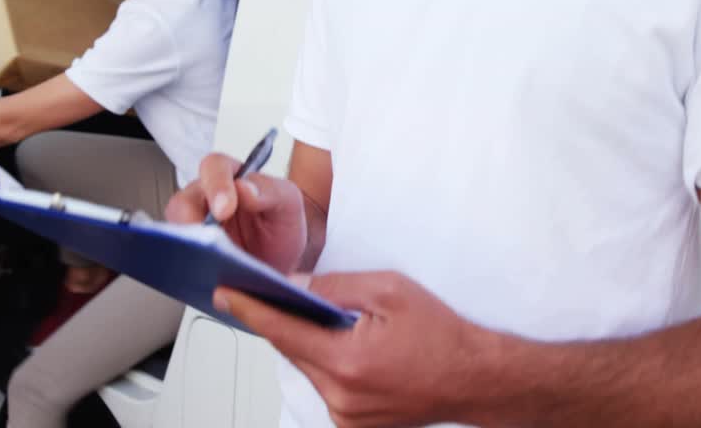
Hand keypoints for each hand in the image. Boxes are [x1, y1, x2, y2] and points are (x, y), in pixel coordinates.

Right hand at [165, 152, 307, 273]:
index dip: (216, 185)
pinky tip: (203, 277)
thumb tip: (245, 188)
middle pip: (183, 200)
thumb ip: (272, 190)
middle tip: (207, 241)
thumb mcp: (289, 205)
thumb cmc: (281, 228)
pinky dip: (187, 266)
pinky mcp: (190, 253)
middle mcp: (206, 197)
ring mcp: (194, 226)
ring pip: (175, 230)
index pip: (214, 167)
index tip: (224, 210)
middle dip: (191, 220)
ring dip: (187, 246)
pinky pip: (179, 256)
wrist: (281, 265)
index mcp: (231, 176)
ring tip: (205, 262)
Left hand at [214, 271, 492, 427]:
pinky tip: (350, 348)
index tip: (225, 293)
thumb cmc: (441, 334)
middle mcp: (342, 396)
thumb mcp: (389, 290)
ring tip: (337, 323)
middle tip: (283, 295)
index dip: (250, 308)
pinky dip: (329, 364)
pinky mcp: (353, 426)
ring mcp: (347, 417)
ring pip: (309, 369)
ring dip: (312, 344)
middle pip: (293, 350)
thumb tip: (296, 286)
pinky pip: (326, 387)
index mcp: (347, 361)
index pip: (282, 331)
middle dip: (287, 321)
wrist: (474, 378)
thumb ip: (337, 287)